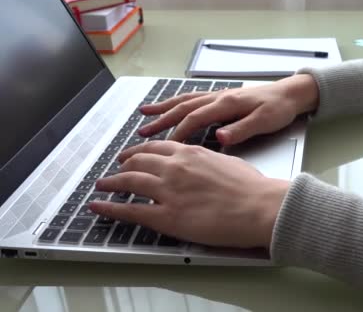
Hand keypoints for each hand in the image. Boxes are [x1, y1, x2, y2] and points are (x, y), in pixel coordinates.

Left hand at [90, 141, 289, 247]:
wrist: (260, 207)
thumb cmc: (252, 188)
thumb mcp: (228, 161)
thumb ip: (209, 161)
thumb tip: (206, 164)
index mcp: (191, 153)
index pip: (157, 147)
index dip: (141, 151)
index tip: (133, 154)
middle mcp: (175, 167)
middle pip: (138, 161)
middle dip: (123, 164)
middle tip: (116, 168)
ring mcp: (168, 191)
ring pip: (129, 181)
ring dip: (111, 182)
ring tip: (102, 185)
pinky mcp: (167, 216)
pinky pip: (130, 210)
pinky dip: (110, 207)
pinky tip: (99, 205)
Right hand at [138, 74, 318, 145]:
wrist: (291, 94)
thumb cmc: (279, 109)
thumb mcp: (263, 122)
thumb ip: (241, 130)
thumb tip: (219, 138)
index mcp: (226, 104)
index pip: (195, 119)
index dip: (178, 133)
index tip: (163, 147)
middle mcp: (219, 97)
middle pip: (183, 107)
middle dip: (162, 120)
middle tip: (142, 132)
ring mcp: (219, 95)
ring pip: (185, 100)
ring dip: (164, 107)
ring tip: (145, 113)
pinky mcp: (222, 97)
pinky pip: (193, 98)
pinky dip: (178, 102)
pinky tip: (171, 106)